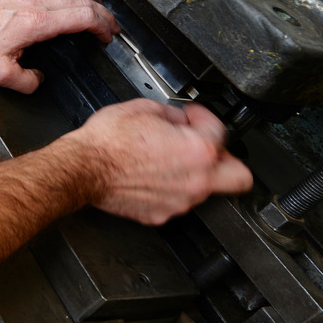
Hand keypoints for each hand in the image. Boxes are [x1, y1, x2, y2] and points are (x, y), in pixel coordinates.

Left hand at [0, 0, 118, 92]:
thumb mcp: (0, 74)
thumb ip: (26, 82)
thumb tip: (38, 80)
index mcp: (37, 22)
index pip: (83, 16)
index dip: (102, 26)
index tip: (107, 36)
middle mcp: (35, 1)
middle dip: (103, 12)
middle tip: (110, 24)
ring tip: (96, 4)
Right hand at [61, 99, 252, 224]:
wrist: (82, 168)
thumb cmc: (108, 141)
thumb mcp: (144, 108)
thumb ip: (173, 114)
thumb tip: (179, 119)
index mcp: (199, 150)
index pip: (220, 130)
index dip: (203, 117)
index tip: (192, 117)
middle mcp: (196, 180)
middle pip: (239, 178)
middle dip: (228, 160)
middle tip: (208, 149)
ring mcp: (180, 202)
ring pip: (205, 190)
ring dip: (194, 174)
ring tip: (168, 160)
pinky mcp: (160, 214)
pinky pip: (177, 201)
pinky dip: (170, 189)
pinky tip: (152, 176)